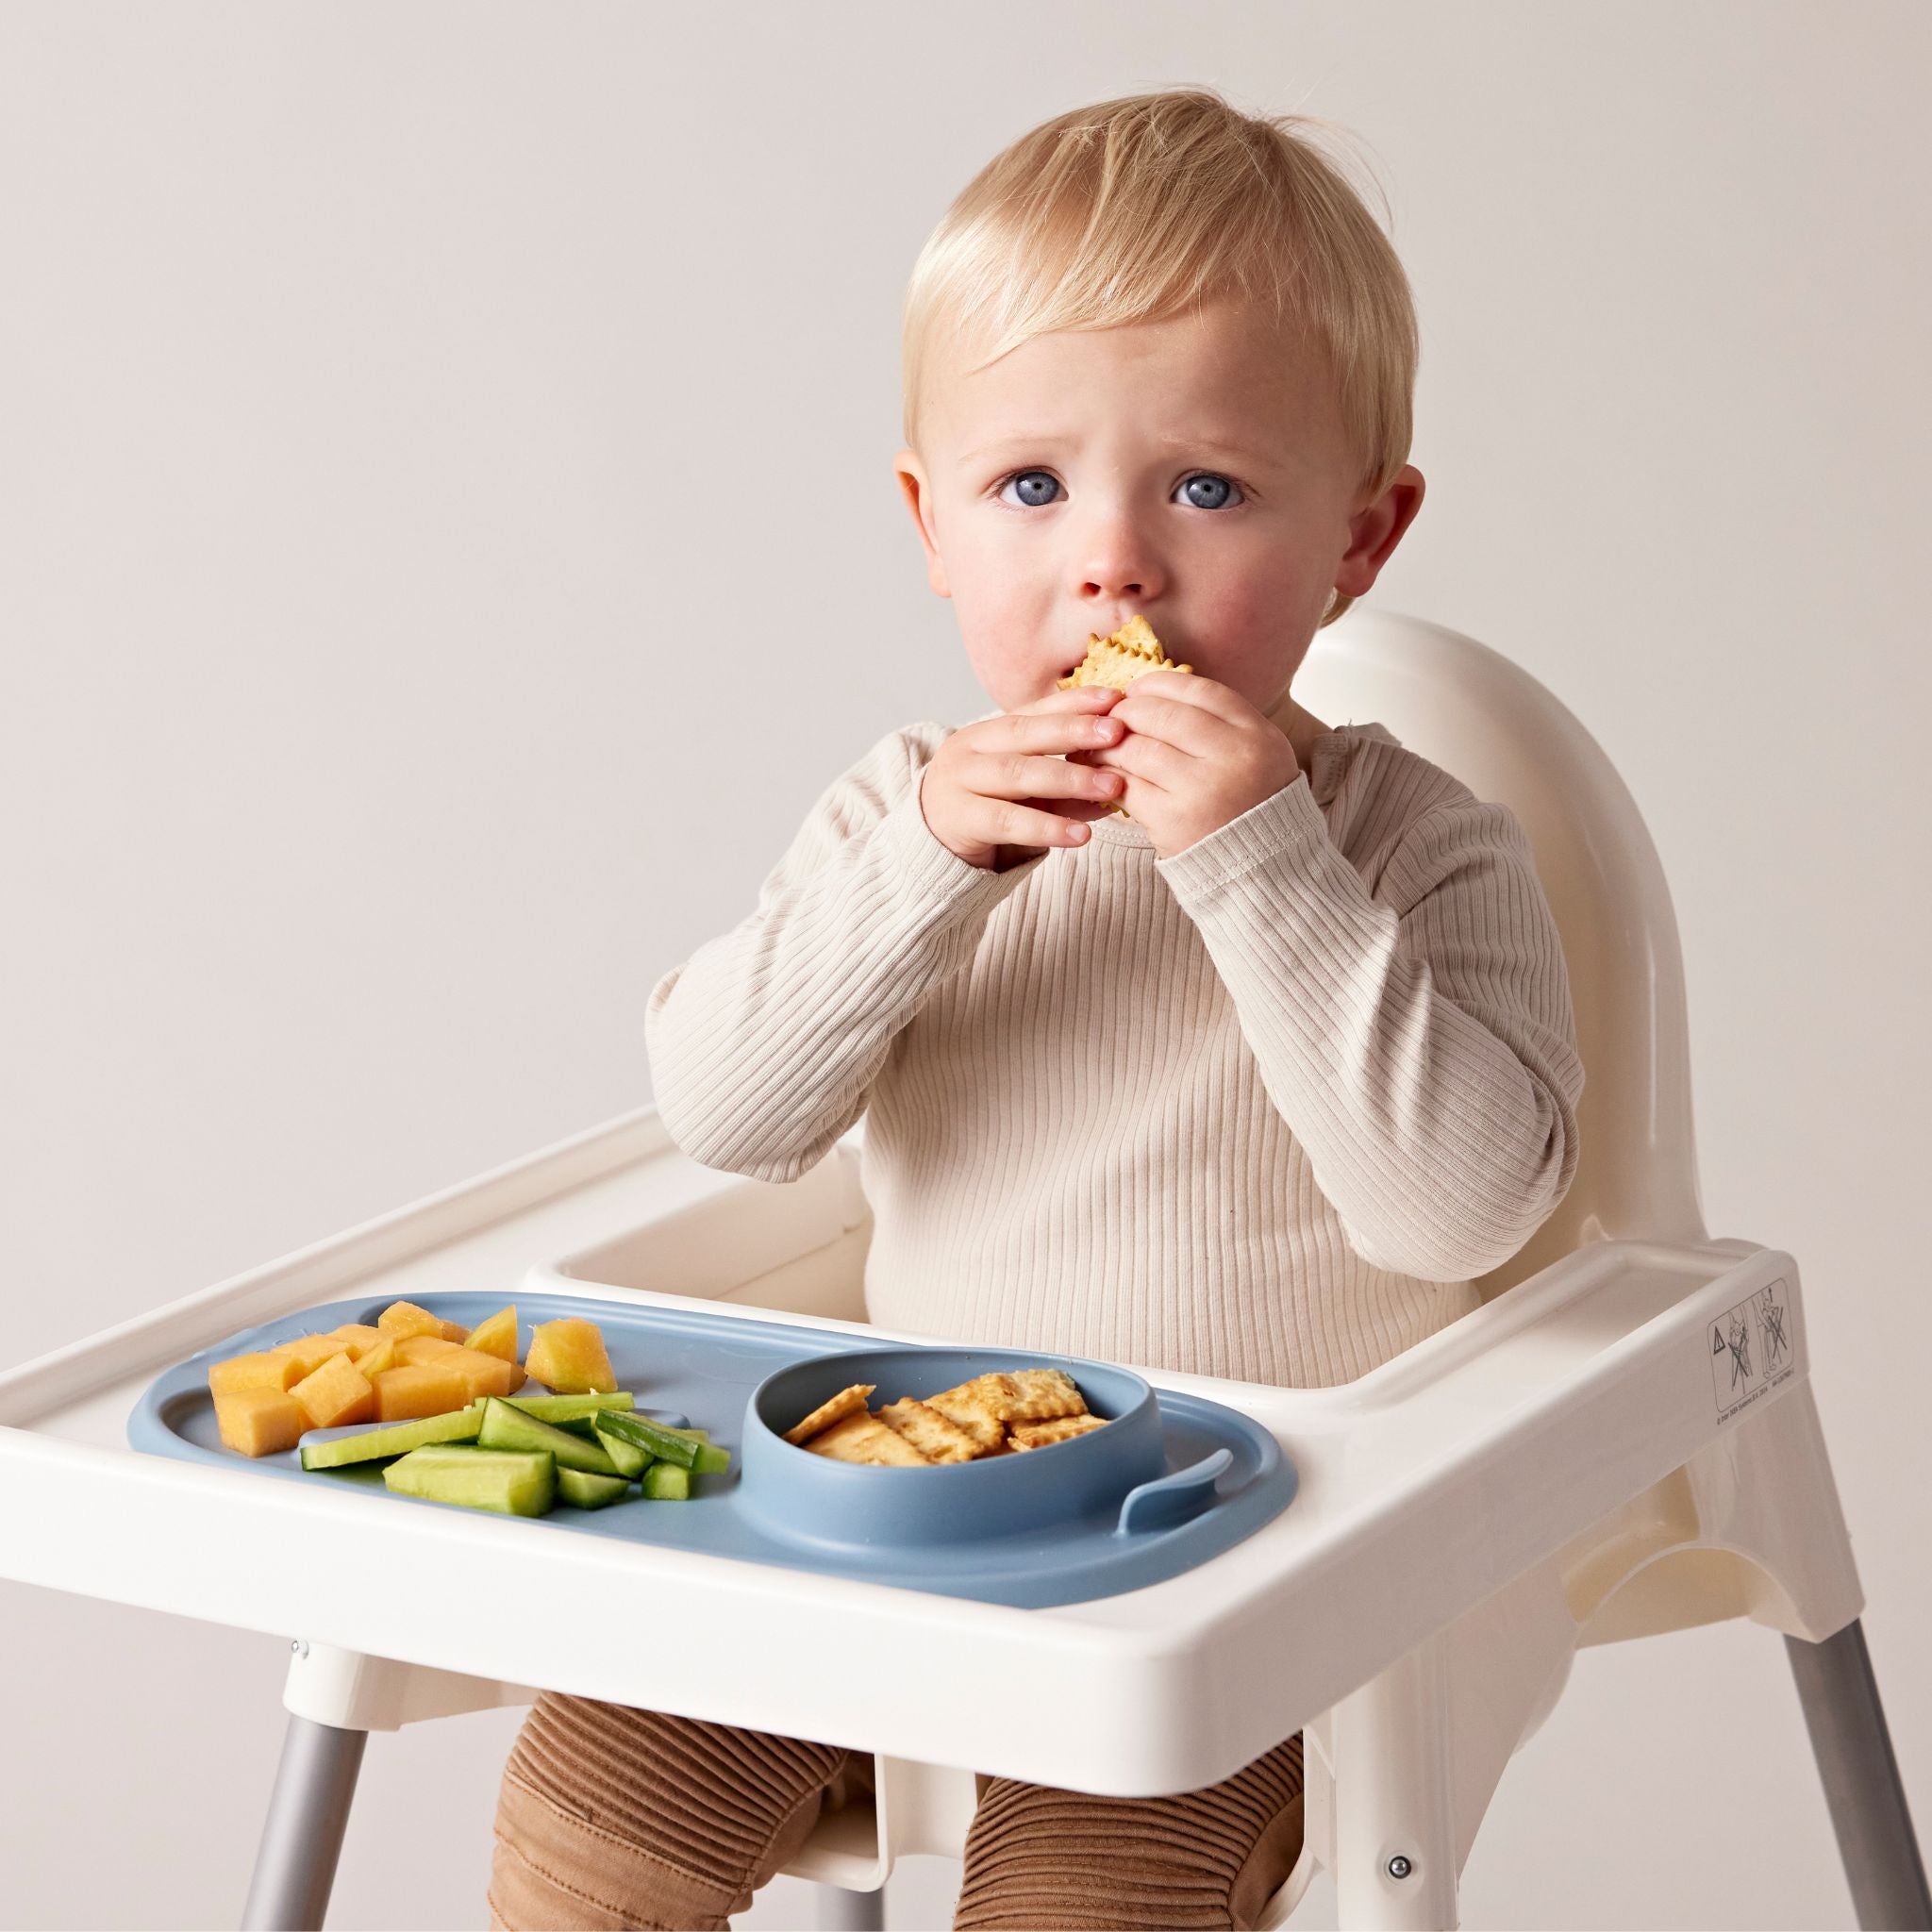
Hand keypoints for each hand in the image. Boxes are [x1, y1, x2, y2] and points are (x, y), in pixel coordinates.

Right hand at [920, 685, 1130, 871]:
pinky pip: (1007, 821)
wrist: (929, 841)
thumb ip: (1067, 783)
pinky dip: (1047, 827)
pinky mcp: (959, 818)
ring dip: (1069, 779)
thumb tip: (1119, 783)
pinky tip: (1081, 834)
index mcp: (990, 731)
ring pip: (1018, 774)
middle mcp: (972, 748)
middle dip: (1075, 730)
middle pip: (1026, 733)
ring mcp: (961, 781)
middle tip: (1118, 732)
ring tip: (1111, 787)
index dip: (1076, 702)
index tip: (1116, 698)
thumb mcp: (1026, 790)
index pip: (1036, 710)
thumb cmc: (985, 807)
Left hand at [1065, 671, 1300, 858]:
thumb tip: (1155, 692)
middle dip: (1128, 711)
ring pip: (1138, 748)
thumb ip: (1220, 723)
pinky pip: (1127, 786)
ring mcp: (1202, 789)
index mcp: (1256, 735)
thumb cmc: (1251, 807)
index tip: (1137, 689)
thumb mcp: (1258, 755)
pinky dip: (1109, 777)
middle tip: (1112, 718)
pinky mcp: (1173, 820)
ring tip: (1100, 747)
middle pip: (1163, 714)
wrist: (1262, 872)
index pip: (1199, 690)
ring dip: (1110, 744)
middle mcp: (1233, 756)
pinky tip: (1103, 776)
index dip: (1159, 684)